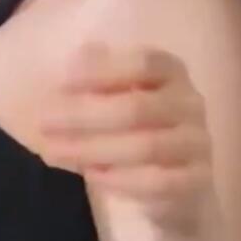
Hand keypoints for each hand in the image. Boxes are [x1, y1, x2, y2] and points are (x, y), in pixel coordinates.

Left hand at [37, 41, 217, 232]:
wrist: (174, 181)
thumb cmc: (135, 128)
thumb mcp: (115, 96)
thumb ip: (97, 76)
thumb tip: (77, 58)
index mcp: (171, 72)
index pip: (144, 63)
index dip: (102, 71)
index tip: (61, 83)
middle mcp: (191, 103)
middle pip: (137, 107)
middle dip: (84, 116)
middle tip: (43, 123)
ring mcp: (198, 142)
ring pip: (146, 147)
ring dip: (94, 150)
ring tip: (54, 152)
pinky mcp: (197, 179)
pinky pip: (159, 182)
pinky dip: (121, 180)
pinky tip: (92, 176)